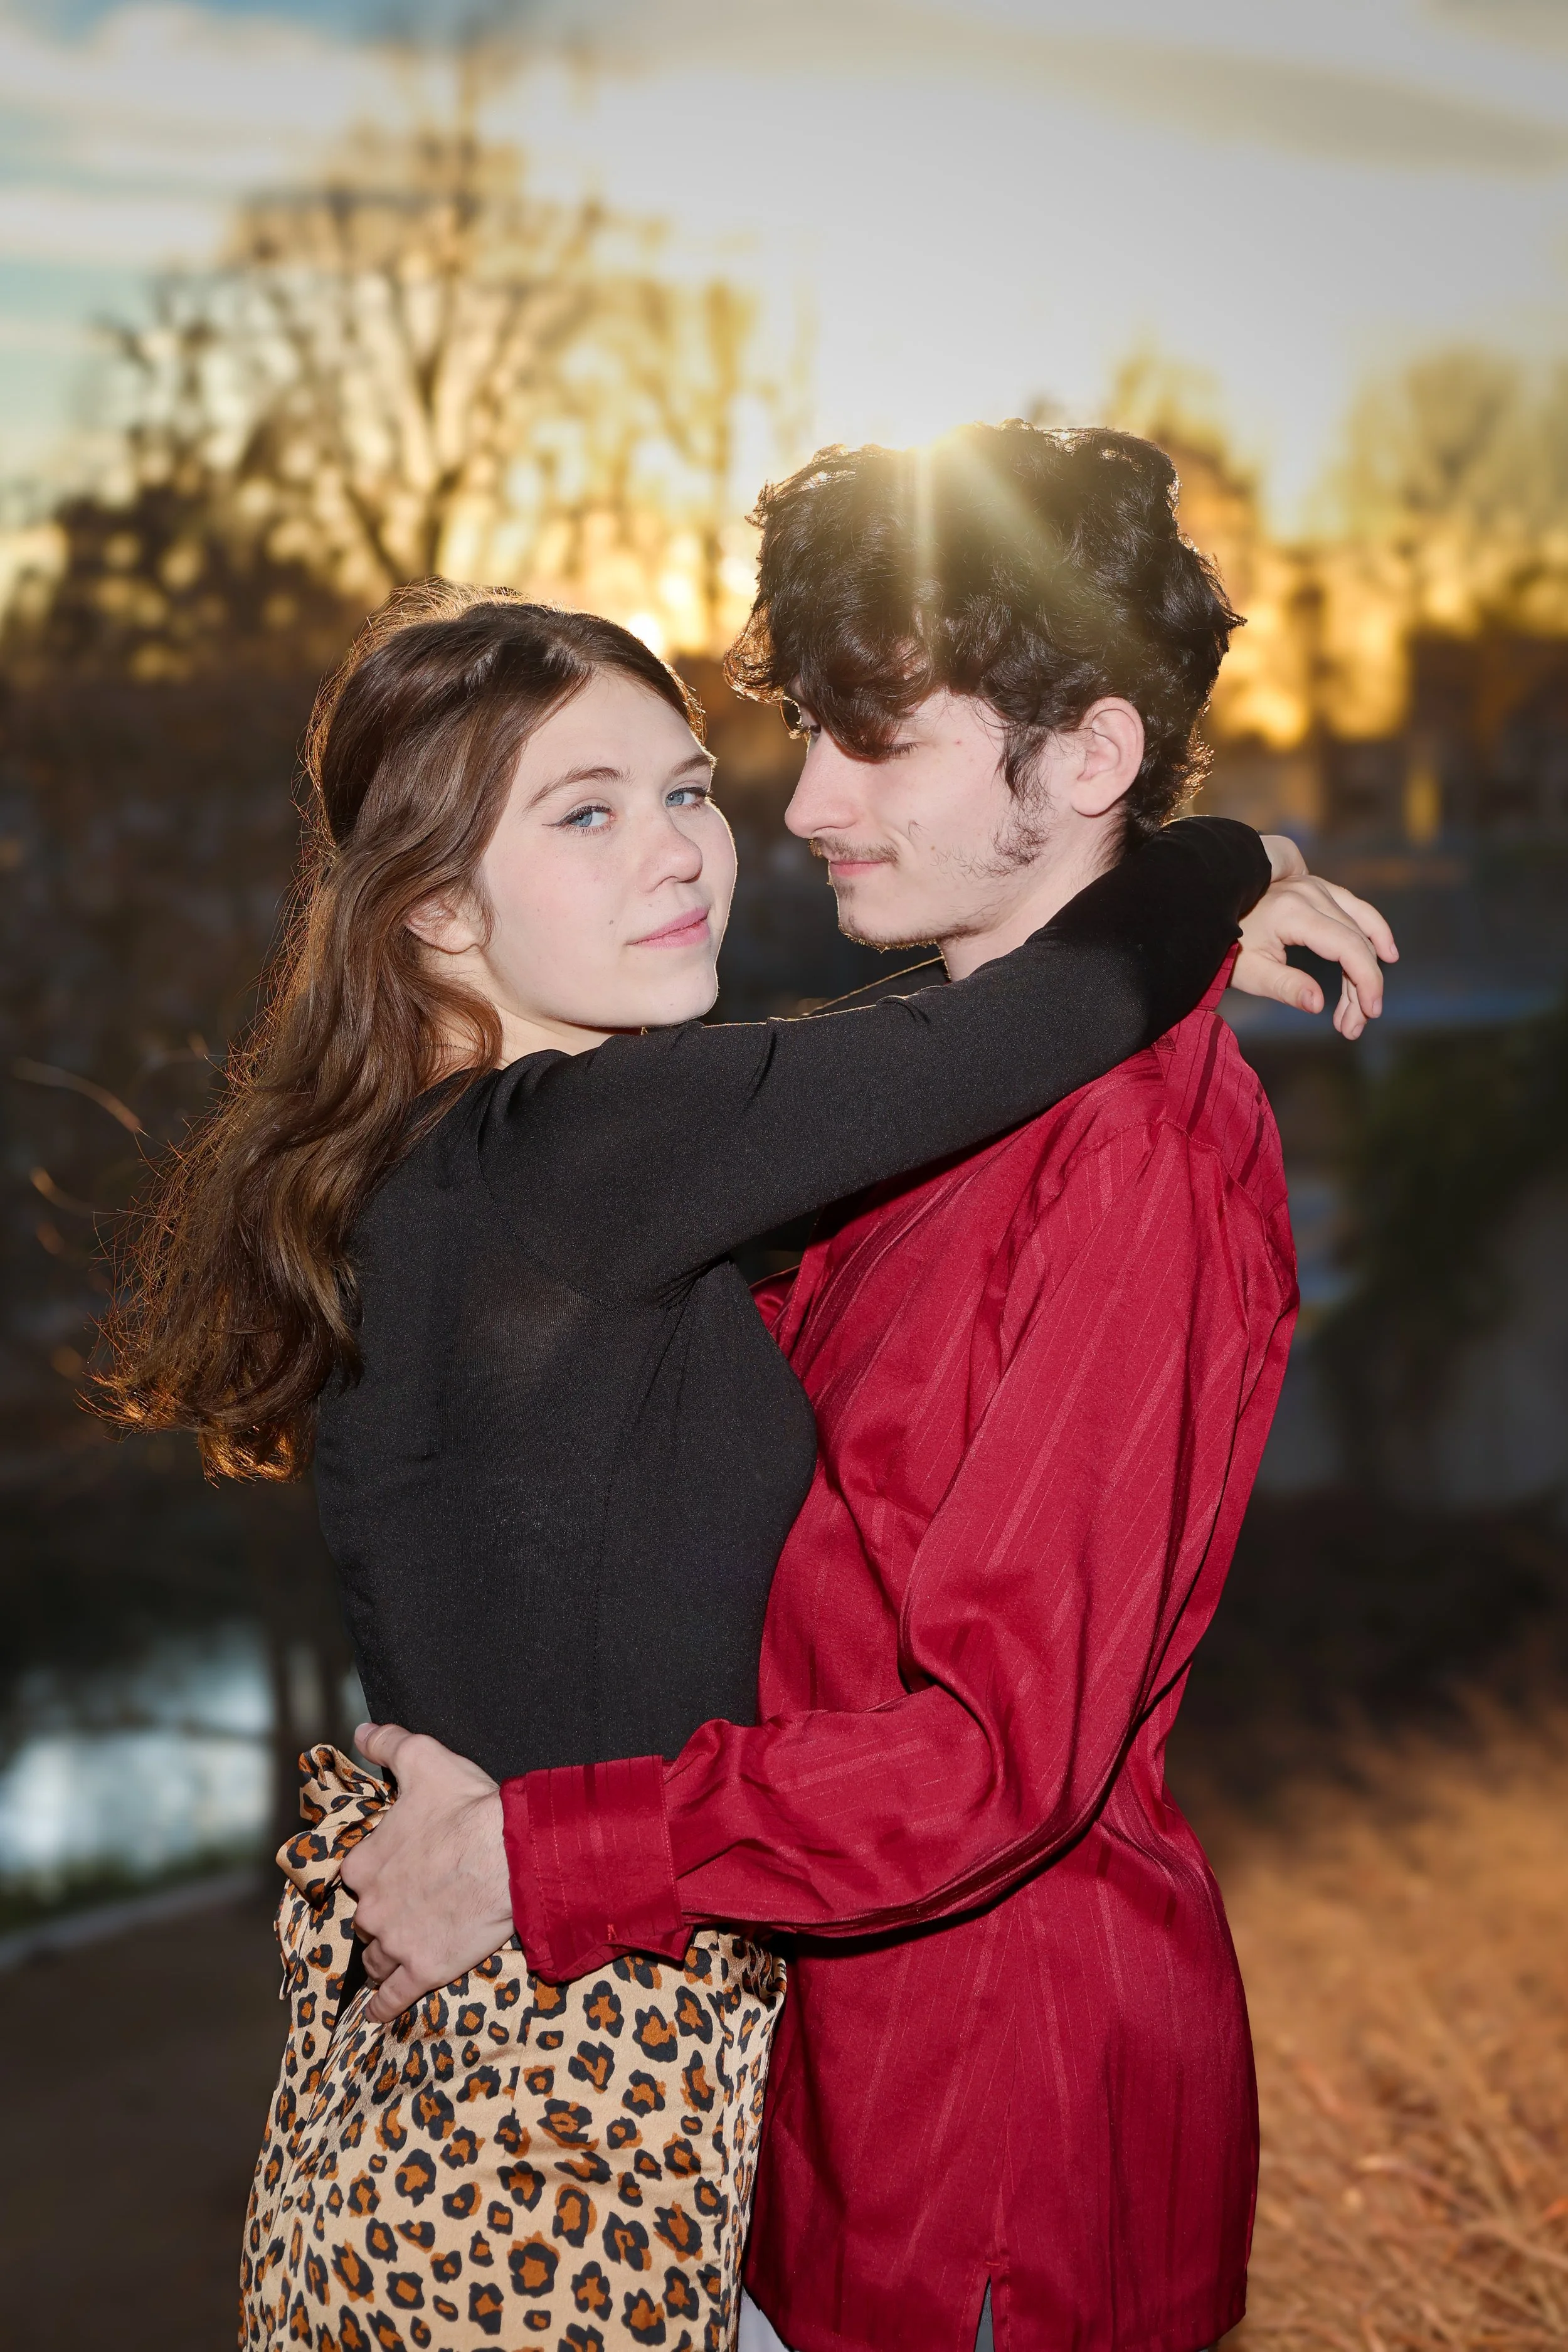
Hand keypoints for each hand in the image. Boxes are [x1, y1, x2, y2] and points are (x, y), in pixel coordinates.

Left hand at [340, 1723, 513, 2022]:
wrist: (511, 1854)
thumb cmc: (468, 1806)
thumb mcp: (424, 1760)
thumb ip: (387, 1744)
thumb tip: (361, 1732)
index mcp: (364, 1863)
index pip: (358, 1877)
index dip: (378, 1876)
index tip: (398, 1874)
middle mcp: (370, 1906)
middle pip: (367, 1920)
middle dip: (384, 1917)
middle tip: (411, 1910)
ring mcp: (395, 1943)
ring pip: (377, 1958)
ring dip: (385, 1957)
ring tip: (400, 1956)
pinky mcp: (421, 1971)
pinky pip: (391, 1999)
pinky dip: (381, 2007)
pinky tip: (376, 2014)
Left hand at [1235, 842, 1398, 1039]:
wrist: (1204, 909)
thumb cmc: (1224, 946)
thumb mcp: (1248, 972)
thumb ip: (1285, 987)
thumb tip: (1319, 1004)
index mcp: (1294, 912)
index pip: (1348, 947)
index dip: (1366, 980)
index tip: (1369, 1012)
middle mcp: (1311, 892)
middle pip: (1357, 941)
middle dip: (1363, 986)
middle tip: (1354, 1026)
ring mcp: (1316, 886)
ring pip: (1360, 926)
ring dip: (1370, 964)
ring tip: (1368, 1004)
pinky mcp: (1316, 888)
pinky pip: (1355, 908)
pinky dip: (1372, 931)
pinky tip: (1386, 953)